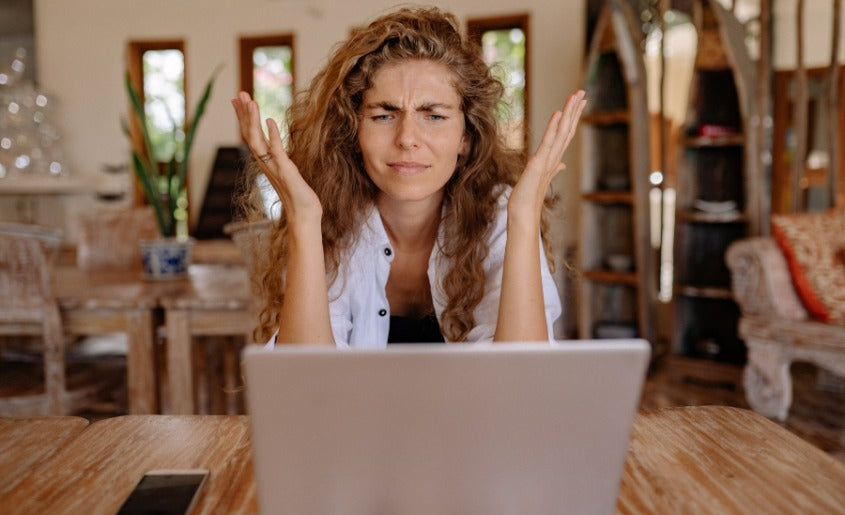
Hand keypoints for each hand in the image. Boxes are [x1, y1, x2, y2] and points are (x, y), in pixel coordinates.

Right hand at [231, 92, 321, 224]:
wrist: (304, 215)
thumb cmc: (298, 196)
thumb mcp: (287, 172)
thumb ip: (280, 159)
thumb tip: (275, 147)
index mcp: (266, 162)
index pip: (251, 135)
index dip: (244, 118)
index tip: (238, 101)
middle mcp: (266, 163)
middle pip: (249, 134)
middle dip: (244, 113)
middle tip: (239, 94)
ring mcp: (274, 167)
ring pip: (257, 140)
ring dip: (252, 120)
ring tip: (249, 101)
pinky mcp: (286, 171)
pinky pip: (276, 150)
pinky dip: (273, 135)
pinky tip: (270, 120)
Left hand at [508, 90, 585, 226]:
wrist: (523, 211)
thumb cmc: (529, 196)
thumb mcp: (541, 177)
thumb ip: (553, 168)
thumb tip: (562, 165)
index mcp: (554, 158)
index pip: (566, 133)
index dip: (573, 117)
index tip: (579, 102)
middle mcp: (555, 157)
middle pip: (568, 129)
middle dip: (575, 110)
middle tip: (582, 92)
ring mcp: (549, 160)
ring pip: (562, 132)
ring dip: (569, 113)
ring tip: (575, 96)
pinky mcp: (539, 163)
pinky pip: (548, 141)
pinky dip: (553, 127)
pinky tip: (558, 114)